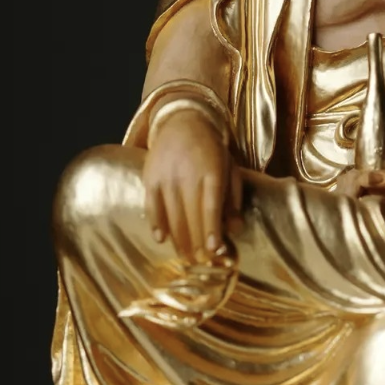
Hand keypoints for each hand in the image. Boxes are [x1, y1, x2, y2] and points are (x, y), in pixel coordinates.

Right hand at [143, 108, 241, 260]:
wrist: (182, 122)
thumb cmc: (211, 151)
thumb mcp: (230, 169)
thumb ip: (233, 199)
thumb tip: (234, 229)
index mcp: (211, 172)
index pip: (211, 206)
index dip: (212, 230)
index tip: (214, 249)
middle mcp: (187, 174)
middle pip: (191, 216)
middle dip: (197, 242)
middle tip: (201, 262)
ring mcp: (166, 176)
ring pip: (172, 215)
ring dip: (179, 239)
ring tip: (185, 258)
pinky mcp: (150, 177)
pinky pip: (152, 205)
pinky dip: (156, 223)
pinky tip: (161, 239)